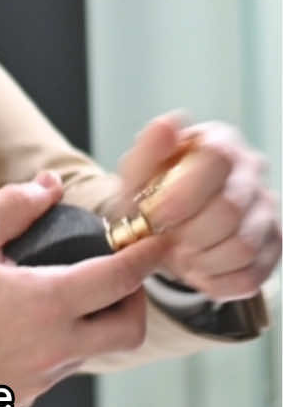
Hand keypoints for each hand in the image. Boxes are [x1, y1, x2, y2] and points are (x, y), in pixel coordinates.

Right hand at [0, 172, 166, 406]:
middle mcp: (52, 347)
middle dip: (133, 300)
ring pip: (93, 351)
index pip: (119, 279)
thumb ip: (13, 207)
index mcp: (44, 303)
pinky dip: (58, 343)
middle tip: (116, 275)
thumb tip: (47, 187)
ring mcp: (39, 377)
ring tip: (61, 294)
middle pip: (127, 330)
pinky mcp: (23, 395)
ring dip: (92, 323)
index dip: (146, 257)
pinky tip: (24, 324)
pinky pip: (58, 367)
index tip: (157, 242)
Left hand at [116, 113, 280, 300]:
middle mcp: (251, 170)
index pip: (217, 159)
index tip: (156, 216)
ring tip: (181, 254)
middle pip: (231, 208)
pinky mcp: (274, 245)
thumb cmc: (151, 194)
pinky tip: (198, 269)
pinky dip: (215, 281)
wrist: (164, 228)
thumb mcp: (137, 173)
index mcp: (220, 142)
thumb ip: (149, 150)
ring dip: (201, 259)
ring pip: (243, 246)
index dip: (184, 193)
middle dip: (188, 233)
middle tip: (166, 240)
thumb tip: (168, 125)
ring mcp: (267, 208)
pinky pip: (250, 276)